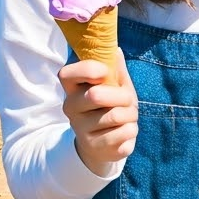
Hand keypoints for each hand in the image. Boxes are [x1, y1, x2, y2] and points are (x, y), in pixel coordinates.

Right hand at [58, 54, 137, 176]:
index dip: (88, 69)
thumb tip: (116, 50)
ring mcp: (80, 130)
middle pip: (96, 95)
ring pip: (116, 116)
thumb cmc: (110, 105)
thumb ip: (115, 68)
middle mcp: (70, 109)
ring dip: (131, 114)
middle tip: (128, 100)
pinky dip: (132, 130)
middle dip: (122, 96)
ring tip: (128, 116)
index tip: (104, 73)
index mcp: (72, 89)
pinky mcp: (95, 148)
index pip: (66, 74)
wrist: (103, 142)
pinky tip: (124, 131)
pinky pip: (123, 134)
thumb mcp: (114, 84)